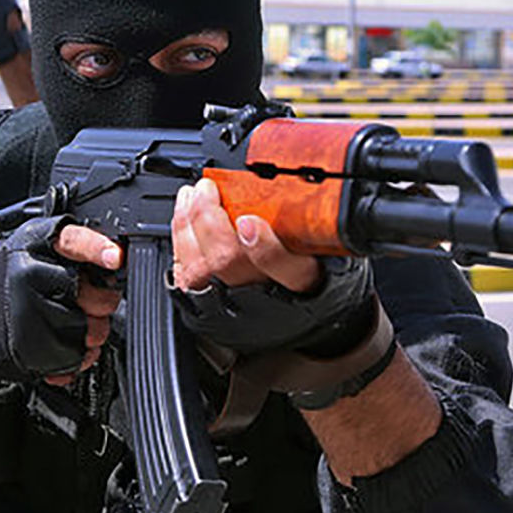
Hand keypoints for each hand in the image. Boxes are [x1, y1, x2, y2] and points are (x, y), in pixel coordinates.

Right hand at [0, 216, 118, 383]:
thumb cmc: (9, 277)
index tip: (115, 257)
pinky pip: (71, 358)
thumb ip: (75, 250)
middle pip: (94, 296)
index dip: (96, 248)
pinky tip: (62, 348)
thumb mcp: (37, 246)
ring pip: (87, 330)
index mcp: (34, 244)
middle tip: (90, 304)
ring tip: (72, 326)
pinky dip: (74, 359)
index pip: (72, 240)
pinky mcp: (25, 346)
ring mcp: (26, 312)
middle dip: (102, 304)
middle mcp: (28, 275)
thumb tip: (115, 259)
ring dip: (90, 335)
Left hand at [171, 178, 374, 355]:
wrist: (298, 324)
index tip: (249, 221)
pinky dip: (179, 235)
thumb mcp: (332, 255)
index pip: (286, 270)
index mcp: (303, 284)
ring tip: (194, 193)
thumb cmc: (311, 282)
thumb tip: (302, 187)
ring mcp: (229, 302)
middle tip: (209, 187)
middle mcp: (263, 297)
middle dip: (210, 219)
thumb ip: (319, 229)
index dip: (264, 248)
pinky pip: (182, 270)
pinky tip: (184, 212)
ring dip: (190, 221)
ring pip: (200, 265)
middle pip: (228, 261)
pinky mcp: (204, 304)